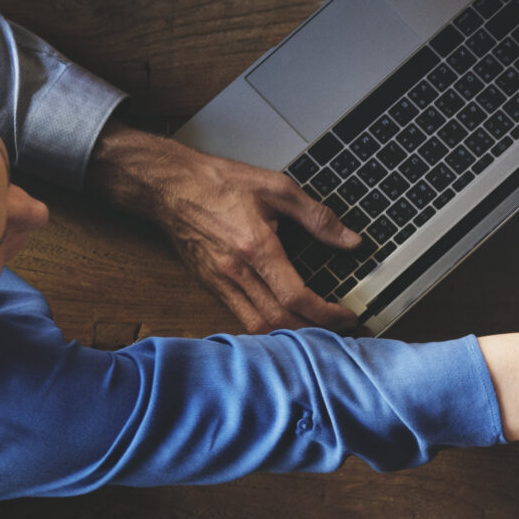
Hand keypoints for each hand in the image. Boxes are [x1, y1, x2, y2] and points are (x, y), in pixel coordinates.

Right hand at [88, 124, 359, 331]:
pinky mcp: (209, 285)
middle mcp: (235, 272)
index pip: (295, 297)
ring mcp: (219, 282)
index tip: (348, 316)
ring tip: (317, 331)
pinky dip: (265, 328)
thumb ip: (317, 217)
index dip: (326, 313)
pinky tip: (283, 323)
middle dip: (314, 332)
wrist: (168, 186)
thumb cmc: (219, 182)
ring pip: (257, 327)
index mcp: (256, 248)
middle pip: (278, 321)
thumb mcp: (277, 188)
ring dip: (289, 336)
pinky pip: (240, 317)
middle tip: (339, 330)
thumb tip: (350, 240)